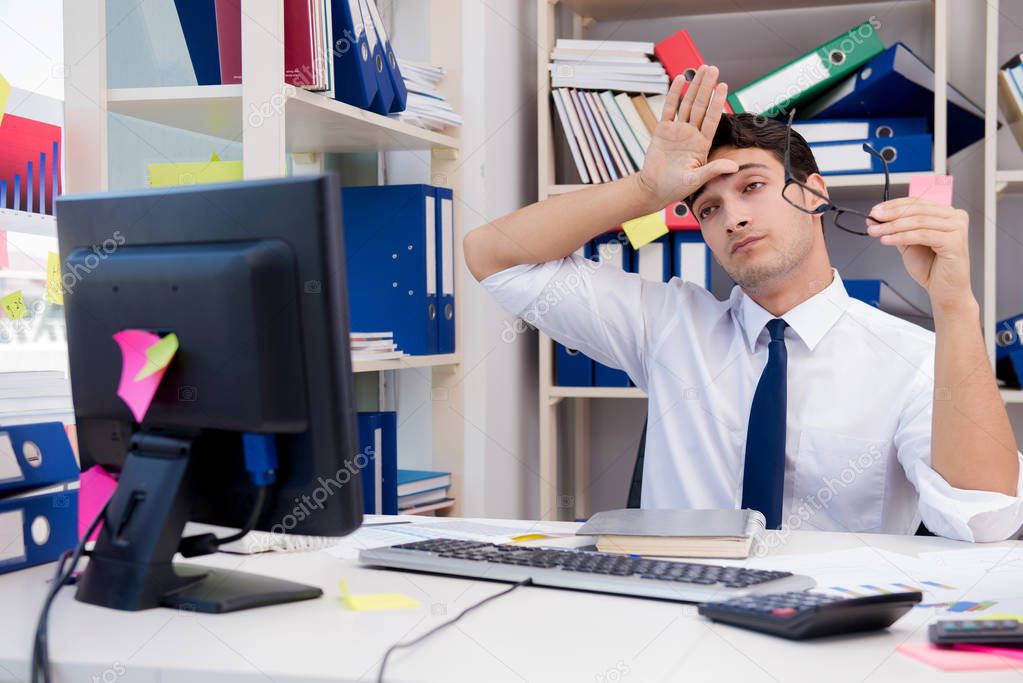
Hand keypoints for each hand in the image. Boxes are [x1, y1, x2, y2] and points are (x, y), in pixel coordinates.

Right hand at [636, 65, 738, 210]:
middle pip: (701, 106)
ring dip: (694, 86)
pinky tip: (680, 80)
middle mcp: (691, 134)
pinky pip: (669, 109)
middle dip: (707, 87)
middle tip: (713, 68)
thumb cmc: (674, 188)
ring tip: (700, 69)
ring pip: (687, 104)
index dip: (717, 102)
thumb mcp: (695, 180)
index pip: (712, 118)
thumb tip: (734, 166)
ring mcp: (677, 131)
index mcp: (701, 145)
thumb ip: (713, 170)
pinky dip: (674, 94)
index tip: (723, 86)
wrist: (653, 189)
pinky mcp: (663, 130)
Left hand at [866, 197, 973, 312]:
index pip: (917, 202)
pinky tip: (887, 240)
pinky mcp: (955, 241)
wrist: (945, 290)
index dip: (893, 205)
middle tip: (873, 218)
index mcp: (946, 213)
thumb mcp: (908, 243)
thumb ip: (895, 229)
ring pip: (918, 222)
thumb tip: (874, 217)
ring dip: (892, 226)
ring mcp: (957, 228)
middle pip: (917, 210)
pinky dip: (901, 237)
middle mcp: (955, 217)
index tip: (875, 210)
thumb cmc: (931, 268)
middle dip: (891, 214)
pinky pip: (922, 235)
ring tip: (876, 231)